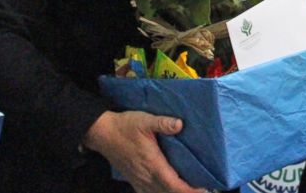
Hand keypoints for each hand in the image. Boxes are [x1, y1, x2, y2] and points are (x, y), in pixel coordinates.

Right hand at [82, 111, 204, 192]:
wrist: (102, 133)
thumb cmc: (125, 126)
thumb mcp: (145, 120)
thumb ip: (163, 123)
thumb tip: (180, 124)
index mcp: (152, 164)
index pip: (173, 184)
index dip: (188, 190)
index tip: (203, 190)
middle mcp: (146, 176)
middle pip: (168, 192)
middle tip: (203, 189)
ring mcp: (138, 180)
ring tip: (189, 190)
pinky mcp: (133, 179)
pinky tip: (167, 191)